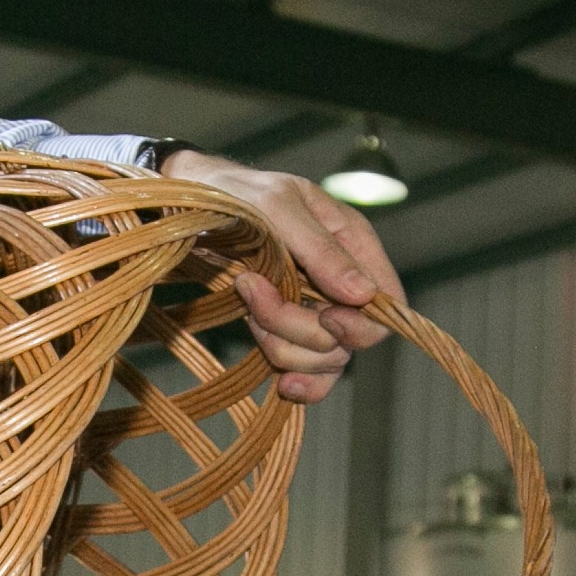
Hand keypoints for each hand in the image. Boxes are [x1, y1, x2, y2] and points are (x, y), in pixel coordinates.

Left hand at [159, 151, 402, 403]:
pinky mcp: (289, 330)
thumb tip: (364, 295)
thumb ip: (321, 249)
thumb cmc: (234, 194)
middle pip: (350, 338)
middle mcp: (343, 281)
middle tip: (255, 291)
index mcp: (352, 243)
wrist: (187, 206)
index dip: (361, 322)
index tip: (325, 314)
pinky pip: (309, 372)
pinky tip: (281, 381)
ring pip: (326, 358)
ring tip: (246, 299)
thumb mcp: (277, 207)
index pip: (388, 303)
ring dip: (283, 342)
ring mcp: (317, 309)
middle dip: (302, 327)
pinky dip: (297, 378)